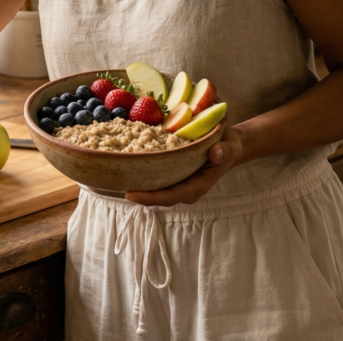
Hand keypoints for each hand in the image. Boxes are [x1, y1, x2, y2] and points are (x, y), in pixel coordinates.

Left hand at [123, 126, 245, 206]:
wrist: (226, 145)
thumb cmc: (228, 146)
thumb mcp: (230, 146)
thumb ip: (225, 151)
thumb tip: (215, 153)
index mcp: (196, 186)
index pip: (170, 197)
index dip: (150, 198)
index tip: (130, 195)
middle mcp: (183, 188)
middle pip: (156, 196)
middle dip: (136, 194)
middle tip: (113, 184)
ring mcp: (176, 182)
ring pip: (152, 188)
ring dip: (134, 184)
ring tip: (112, 175)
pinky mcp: (170, 174)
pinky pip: (153, 177)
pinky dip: (139, 173)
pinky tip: (123, 164)